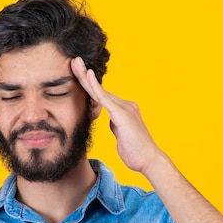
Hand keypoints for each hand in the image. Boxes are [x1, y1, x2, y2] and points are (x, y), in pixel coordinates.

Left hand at [71, 57, 162, 173]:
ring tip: (75, 63)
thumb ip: (116, 125)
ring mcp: (124, 108)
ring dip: (85, 76)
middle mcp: (125, 105)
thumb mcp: (122, 136)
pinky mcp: (122, 114)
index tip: (77, 75)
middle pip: (99, 89)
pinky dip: (94, 86)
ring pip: (100, 91)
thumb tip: (112, 121)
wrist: (149, 160)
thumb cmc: (136, 152)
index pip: (102, 96)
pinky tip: (87, 75)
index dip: (88, 86)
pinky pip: (105, 98)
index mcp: (123, 110)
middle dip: (84, 75)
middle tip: (73, 62)